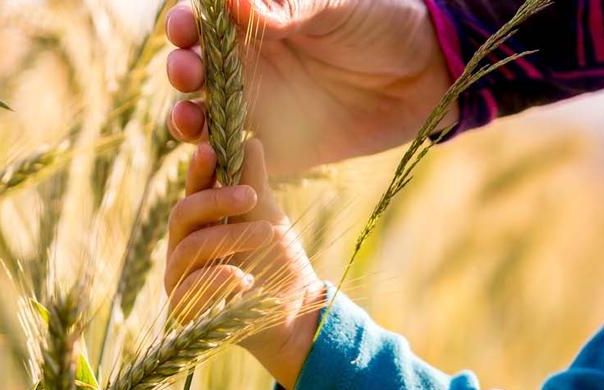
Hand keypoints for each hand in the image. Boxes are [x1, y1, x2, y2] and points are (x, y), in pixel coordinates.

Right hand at [164, 138, 325, 389]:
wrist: (295, 313)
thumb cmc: (278, 263)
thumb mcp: (269, 216)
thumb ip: (254, 183)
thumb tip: (251, 141)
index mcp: (200, 222)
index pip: (191, 190)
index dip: (198, 170)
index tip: (213, 150)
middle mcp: (182, 247)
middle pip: (182, 214)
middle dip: (217, 202)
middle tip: (252, 195)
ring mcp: (179, 279)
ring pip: (189, 248)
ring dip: (230, 237)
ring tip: (267, 235)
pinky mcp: (184, 309)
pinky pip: (189, 288)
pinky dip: (220, 279)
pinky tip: (246, 280)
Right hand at [165, 0, 453, 174]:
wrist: (423, 76)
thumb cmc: (380, 23)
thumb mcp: (335, 6)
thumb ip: (286, 8)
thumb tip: (233, 1)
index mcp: (252, 24)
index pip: (201, 24)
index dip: (184, 26)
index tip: (185, 28)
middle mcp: (244, 66)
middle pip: (191, 70)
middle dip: (180, 70)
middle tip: (187, 71)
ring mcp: (255, 109)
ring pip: (200, 116)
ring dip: (185, 117)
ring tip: (189, 119)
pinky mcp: (271, 149)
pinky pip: (231, 158)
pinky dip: (215, 160)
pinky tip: (215, 155)